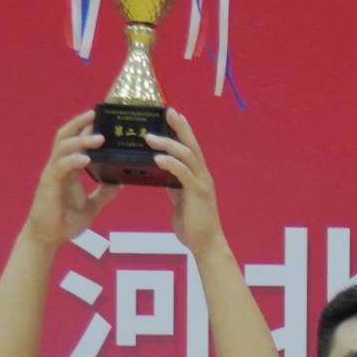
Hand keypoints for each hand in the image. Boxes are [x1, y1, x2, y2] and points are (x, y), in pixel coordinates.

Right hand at [28, 112, 113, 245]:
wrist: (48, 238)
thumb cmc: (65, 221)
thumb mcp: (91, 206)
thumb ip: (104, 193)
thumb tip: (120, 182)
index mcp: (68, 169)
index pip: (75, 141)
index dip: (85, 127)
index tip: (101, 116)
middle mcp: (58, 167)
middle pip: (65, 136)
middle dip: (79, 123)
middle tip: (96, 114)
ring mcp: (52, 174)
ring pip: (63, 148)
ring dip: (81, 141)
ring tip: (99, 138)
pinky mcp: (49, 186)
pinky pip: (60, 168)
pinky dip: (73, 161)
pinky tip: (86, 159)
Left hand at [146, 112, 222, 250]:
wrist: (207, 245)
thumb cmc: (193, 226)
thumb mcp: (181, 202)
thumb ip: (175, 187)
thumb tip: (165, 177)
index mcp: (199, 176)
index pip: (191, 148)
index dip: (182, 131)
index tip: (171, 116)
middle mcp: (203, 176)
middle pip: (192, 144)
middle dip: (180, 127)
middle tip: (167, 111)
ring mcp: (202, 184)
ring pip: (187, 155)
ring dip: (168, 143)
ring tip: (149, 137)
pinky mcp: (198, 194)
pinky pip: (183, 173)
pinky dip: (170, 163)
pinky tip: (157, 158)